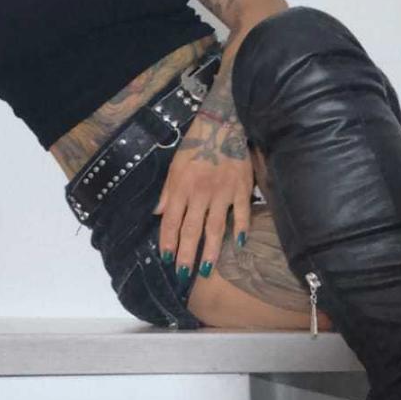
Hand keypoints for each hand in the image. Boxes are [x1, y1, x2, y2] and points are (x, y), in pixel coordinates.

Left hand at [153, 112, 254, 283]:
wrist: (222, 124)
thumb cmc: (196, 146)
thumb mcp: (175, 166)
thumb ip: (168, 192)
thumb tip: (157, 214)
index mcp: (181, 187)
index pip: (171, 221)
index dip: (168, 242)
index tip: (166, 260)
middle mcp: (200, 193)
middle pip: (191, 229)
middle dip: (186, 254)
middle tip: (183, 274)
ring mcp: (222, 192)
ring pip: (215, 226)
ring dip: (210, 250)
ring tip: (205, 269)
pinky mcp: (241, 188)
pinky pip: (242, 213)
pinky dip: (241, 229)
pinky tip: (238, 245)